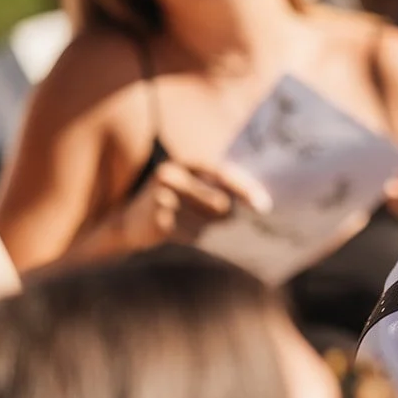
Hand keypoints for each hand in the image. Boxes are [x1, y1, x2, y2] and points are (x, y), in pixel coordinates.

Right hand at [114, 161, 271, 250]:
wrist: (133, 219)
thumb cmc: (182, 200)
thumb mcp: (199, 185)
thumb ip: (224, 188)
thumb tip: (260, 205)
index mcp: (188, 162)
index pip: (222, 173)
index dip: (245, 189)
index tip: (264, 206)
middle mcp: (172, 175)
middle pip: (218, 202)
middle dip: (226, 216)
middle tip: (223, 218)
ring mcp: (160, 198)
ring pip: (206, 222)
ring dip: (206, 227)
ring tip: (191, 219)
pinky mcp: (157, 221)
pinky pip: (192, 235)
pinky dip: (193, 235)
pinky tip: (180, 228)